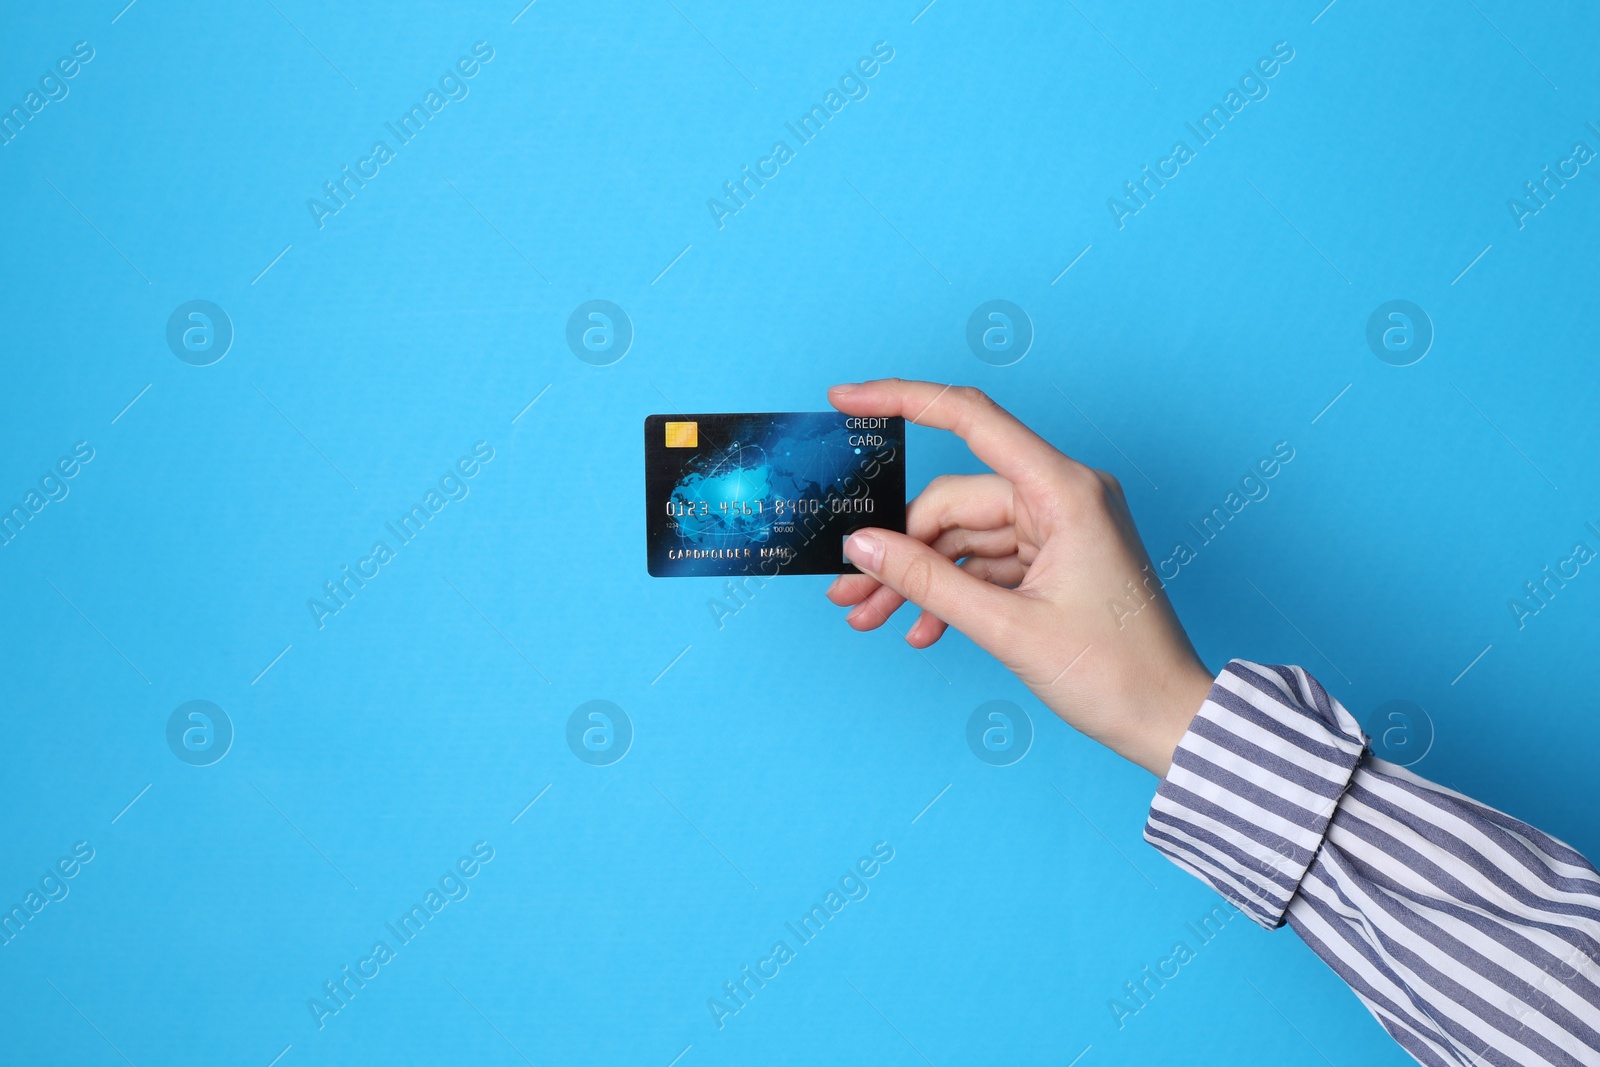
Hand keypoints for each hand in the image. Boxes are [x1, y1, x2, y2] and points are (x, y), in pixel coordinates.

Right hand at [825, 379, 1212, 776]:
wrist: (1167, 718)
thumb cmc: (1115, 672)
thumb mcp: (1006, 626)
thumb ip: (927, 580)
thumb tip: (863, 545)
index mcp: (1065, 490)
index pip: (971, 419)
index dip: (903, 400)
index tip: (847, 398)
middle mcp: (1063, 496)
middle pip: (953, 501)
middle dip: (897, 546)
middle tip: (849, 591)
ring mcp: (1059, 528)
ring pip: (962, 536)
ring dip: (916, 577)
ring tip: (870, 616)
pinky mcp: (1055, 558)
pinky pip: (985, 562)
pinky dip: (951, 592)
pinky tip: (920, 628)